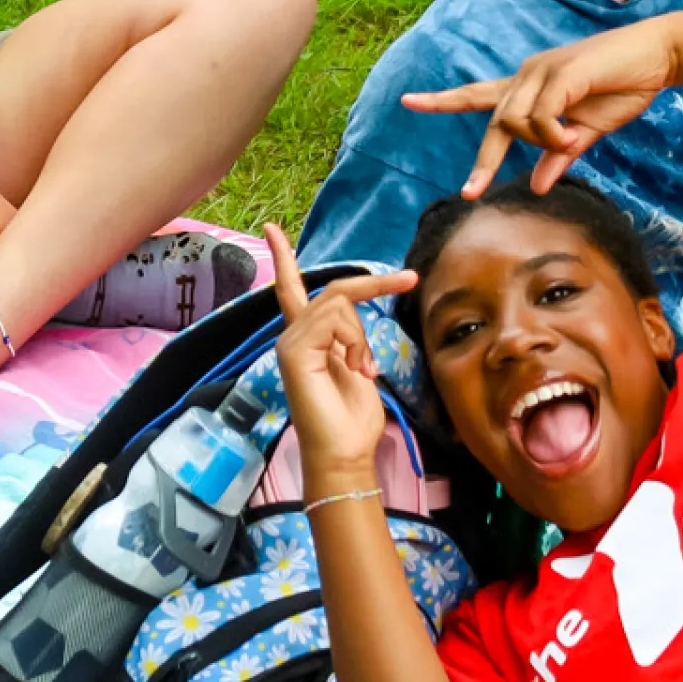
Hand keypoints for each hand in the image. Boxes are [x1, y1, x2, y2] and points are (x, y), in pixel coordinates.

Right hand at [264, 224, 407, 486]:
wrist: (344, 454)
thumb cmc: (352, 420)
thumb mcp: (357, 367)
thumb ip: (350, 339)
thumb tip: (355, 323)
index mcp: (306, 339)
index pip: (290, 290)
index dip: (285, 259)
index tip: (272, 227)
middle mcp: (292, 337)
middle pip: (333, 290)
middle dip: (375, 284)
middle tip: (410, 279)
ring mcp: (289, 343)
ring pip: (337, 303)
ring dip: (363, 334)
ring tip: (364, 369)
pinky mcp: (294, 351)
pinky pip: (333, 318)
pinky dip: (354, 340)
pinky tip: (355, 369)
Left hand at [401, 19, 682, 198]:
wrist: (658, 56)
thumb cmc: (623, 87)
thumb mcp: (586, 131)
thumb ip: (560, 155)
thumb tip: (538, 186)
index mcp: (530, 87)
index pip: (477, 94)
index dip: (443, 99)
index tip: (409, 101)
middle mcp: (528, 76)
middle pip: (494, 122)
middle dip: (484, 161)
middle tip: (472, 191)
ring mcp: (542, 72)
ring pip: (514, 122)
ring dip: (541, 142)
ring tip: (572, 141)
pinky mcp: (561, 73)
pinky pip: (541, 117)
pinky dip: (554, 135)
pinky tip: (573, 135)